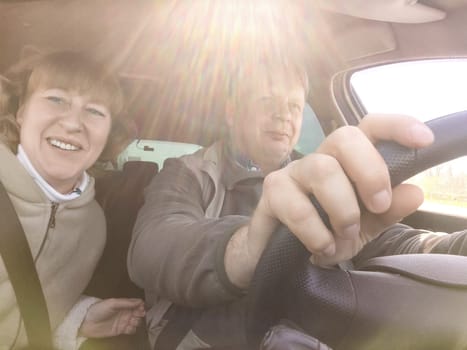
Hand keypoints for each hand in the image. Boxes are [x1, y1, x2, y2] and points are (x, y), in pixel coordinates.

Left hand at [79, 298, 145, 337]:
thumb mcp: (112, 303)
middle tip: (137, 315)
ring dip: (136, 322)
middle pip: (138, 313)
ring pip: (136, 322)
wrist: (87, 322)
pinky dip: (132, 329)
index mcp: (124, 304)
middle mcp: (125, 312)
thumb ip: (126, 303)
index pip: (136, 303)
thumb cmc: (99, 310)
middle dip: (140, 314)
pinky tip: (129, 327)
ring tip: (131, 321)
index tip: (141, 308)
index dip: (140, 305)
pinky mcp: (120, 331)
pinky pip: (131, 330)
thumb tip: (140, 301)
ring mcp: (123, 322)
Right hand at [247, 114, 433, 266]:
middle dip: (369, 171)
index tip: (422, 140)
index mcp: (346, 160)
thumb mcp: (363, 227)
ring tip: (344, 236)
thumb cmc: (323, 232)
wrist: (277, 253)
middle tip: (377, 205)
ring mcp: (292, 172)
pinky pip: (297, 206)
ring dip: (342, 210)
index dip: (396, 126)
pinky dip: (316, 232)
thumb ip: (387, 212)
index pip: (368, 127)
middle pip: (344, 136)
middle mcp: (319, 158)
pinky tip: (321, 247)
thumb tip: (415, 192)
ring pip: (323, 170)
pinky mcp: (271, 192)